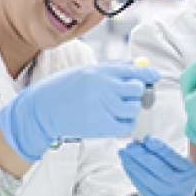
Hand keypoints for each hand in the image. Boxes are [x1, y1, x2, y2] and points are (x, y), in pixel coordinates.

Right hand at [0, 63, 159, 160]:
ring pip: (133, 108)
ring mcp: (103, 106)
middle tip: (130, 97)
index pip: (134, 70)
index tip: (153, 77)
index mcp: (100, 71)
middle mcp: (104, 86)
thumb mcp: (85, 72)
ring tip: (118, 110)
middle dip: (137, 93)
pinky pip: (126, 126)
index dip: (147, 74)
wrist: (42, 109)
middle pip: (137, 89)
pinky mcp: (100, 125)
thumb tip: (138, 69)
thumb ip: (111, 71)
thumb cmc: (64, 89)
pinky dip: (126, 124)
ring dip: (130, 109)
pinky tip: (116, 121)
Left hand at [118, 137, 195, 195]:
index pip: (172, 158)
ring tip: (124, 154)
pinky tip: (127, 165)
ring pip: (149, 179)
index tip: (146, 138)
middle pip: (160, 169)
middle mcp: (182, 186)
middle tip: (130, 146)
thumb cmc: (176, 177)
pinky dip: (133, 175)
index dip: (158, 148)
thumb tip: (140, 141)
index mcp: (190, 172)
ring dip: (134, 165)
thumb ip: (162, 153)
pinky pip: (142, 187)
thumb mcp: (179, 165)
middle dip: (142, 156)